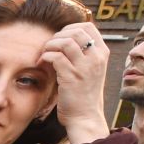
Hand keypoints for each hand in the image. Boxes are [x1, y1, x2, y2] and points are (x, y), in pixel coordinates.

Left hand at [38, 21, 110, 143]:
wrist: (85, 117)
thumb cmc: (83, 94)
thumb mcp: (90, 70)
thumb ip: (83, 54)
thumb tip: (65, 38)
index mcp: (102, 53)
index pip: (88, 27)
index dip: (70, 28)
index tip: (59, 37)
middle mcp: (96, 58)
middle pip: (75, 32)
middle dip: (57, 36)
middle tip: (49, 47)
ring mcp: (85, 68)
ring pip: (65, 42)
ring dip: (50, 45)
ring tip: (44, 55)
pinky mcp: (71, 78)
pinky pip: (56, 57)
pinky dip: (45, 57)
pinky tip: (41, 64)